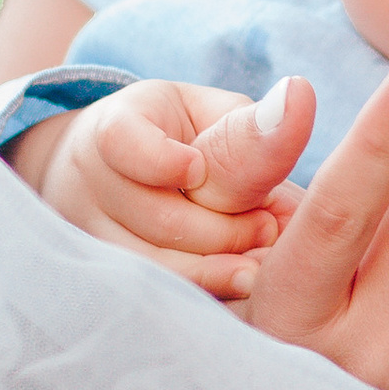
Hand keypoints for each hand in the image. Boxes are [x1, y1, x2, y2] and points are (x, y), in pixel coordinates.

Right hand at [21, 80, 310, 299]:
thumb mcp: (208, 115)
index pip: (122, 142)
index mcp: (114, 126)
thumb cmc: (181, 138)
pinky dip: (202, 290)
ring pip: (156, 265)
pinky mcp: (101, 274)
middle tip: (269, 227)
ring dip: (218, 265)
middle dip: (225, 228)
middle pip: (159, 218)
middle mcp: (88, 181)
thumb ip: (249, 124)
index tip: (197, 170)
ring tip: (259, 259)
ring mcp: (88, 232)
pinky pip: (154, 292)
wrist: (113, 173)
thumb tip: (300, 97)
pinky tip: (238, 285)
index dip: (161, 160)